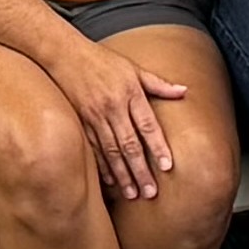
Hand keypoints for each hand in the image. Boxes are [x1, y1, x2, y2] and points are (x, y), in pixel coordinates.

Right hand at [46, 34, 192, 202]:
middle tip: (150, 193)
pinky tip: (110, 182)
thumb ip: (158, 84)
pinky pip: (93, 149)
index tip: (167, 166)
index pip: (148, 125)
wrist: (64, 53)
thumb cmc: (102, 60)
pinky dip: (102, 167)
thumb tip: (184, 91)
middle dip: (141, 171)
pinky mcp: (80, 121)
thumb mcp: (133, 68)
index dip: (158, 147)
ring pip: (111, 151)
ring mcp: (95, 116)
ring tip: (132, 194)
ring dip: (123, 175)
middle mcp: (113, 107)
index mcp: (130, 93)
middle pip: (130, 144)